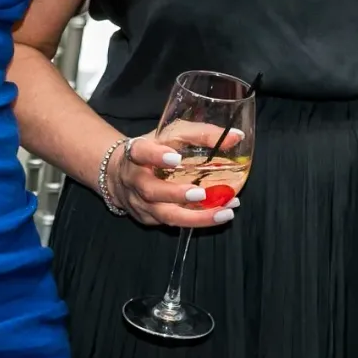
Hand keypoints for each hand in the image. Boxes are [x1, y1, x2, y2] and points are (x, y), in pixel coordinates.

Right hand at [106, 133, 239, 228]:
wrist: (119, 173)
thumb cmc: (154, 148)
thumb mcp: (173, 134)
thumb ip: (202, 134)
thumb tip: (238, 137)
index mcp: (136, 153)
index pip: (141, 152)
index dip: (155, 156)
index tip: (174, 158)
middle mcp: (134, 180)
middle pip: (151, 191)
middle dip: (176, 195)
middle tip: (201, 194)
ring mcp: (140, 203)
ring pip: (164, 215)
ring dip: (195, 217)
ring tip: (224, 212)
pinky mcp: (148, 219)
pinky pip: (172, 223)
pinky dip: (197, 221)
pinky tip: (218, 215)